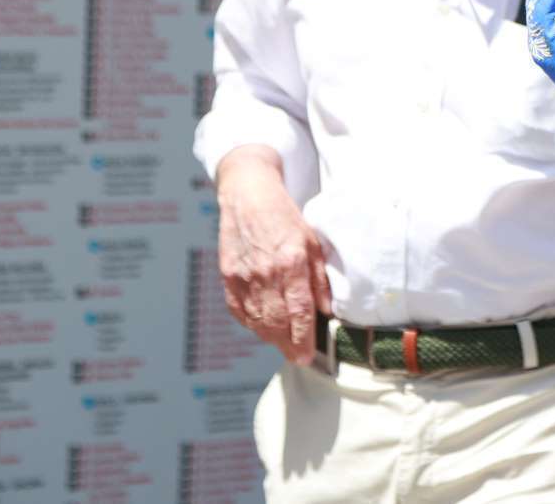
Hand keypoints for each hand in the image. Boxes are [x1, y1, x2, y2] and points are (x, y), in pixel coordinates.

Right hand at [215, 146, 331, 365]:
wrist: (248, 195)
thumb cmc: (285, 217)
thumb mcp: (312, 241)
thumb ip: (319, 278)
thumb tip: (327, 309)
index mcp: (291, 262)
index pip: (299, 311)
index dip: (303, 337)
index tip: (308, 354)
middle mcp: (265, 272)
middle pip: (276, 322)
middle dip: (288, 345)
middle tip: (298, 358)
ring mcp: (243, 276)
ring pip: (256, 320)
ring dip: (270, 338)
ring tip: (283, 346)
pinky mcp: (228, 276)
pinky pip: (238, 310)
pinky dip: (250, 323)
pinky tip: (261, 329)